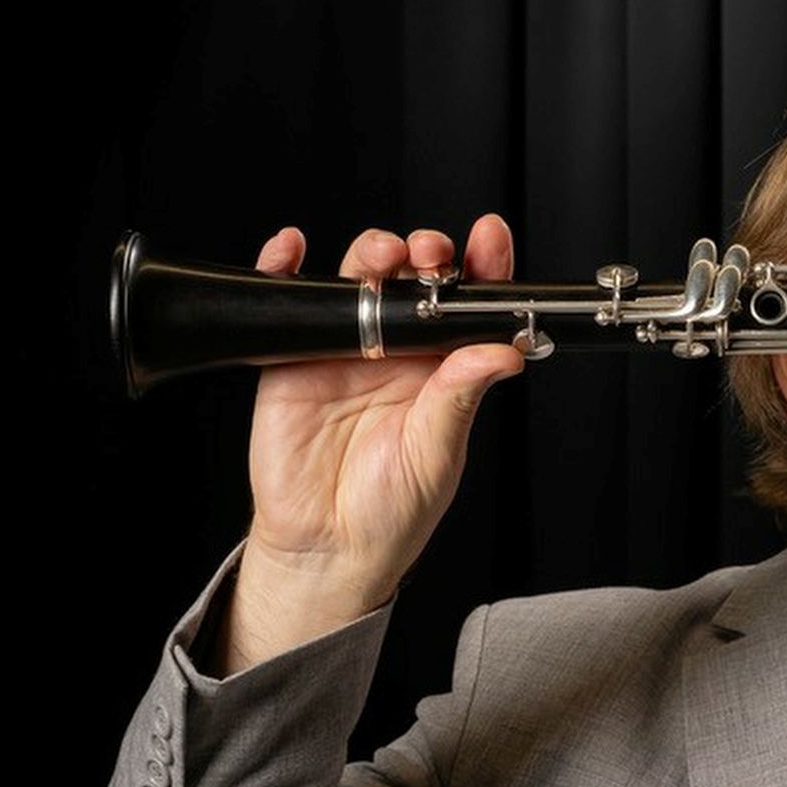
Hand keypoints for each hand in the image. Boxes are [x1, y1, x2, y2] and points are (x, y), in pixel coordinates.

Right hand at [220, 216, 525, 670]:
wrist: (328, 549)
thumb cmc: (392, 511)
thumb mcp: (437, 454)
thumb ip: (459, 398)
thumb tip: (502, 352)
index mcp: (444, 372)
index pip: (467, 307)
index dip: (481, 266)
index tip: (490, 237)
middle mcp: (398, 353)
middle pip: (413, 280)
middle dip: (425, 252)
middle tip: (432, 254)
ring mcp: (345, 351)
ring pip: (358, 281)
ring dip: (371, 253)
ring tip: (383, 257)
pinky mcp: (292, 360)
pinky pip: (288, 303)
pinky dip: (284, 269)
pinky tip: (291, 249)